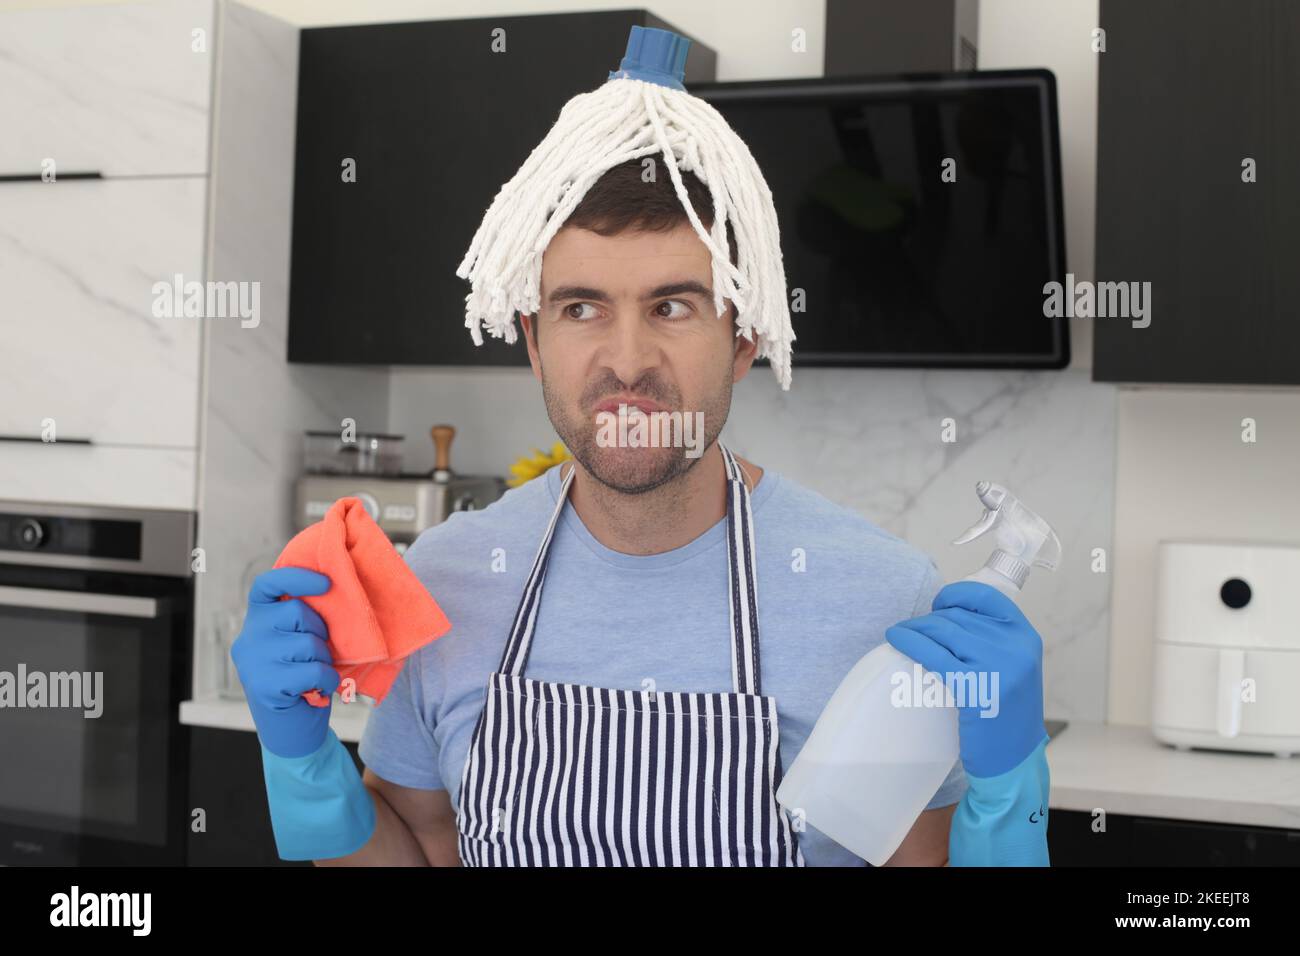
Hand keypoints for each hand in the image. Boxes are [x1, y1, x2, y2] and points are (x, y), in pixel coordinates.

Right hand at [231, 566, 338, 757]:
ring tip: (316, 675)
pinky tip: (320, 690)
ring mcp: (253, 662)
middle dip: (320, 633)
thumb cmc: (304, 681)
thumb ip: (303, 621)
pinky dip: (326, 680)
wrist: (292, 733)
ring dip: (324, 660)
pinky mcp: (264, 685)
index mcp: (256, 621)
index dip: (296, 577)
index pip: (267, 585)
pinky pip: (312, 669)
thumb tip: (334, 593)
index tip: (326, 583)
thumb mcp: (299, 644)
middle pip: (298, 613)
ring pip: (308, 643)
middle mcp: (248, 638)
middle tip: (319, 656)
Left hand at [885, 580, 1047, 777]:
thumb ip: (993, 641)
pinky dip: (910, 642)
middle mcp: (1016, 646)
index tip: (938, 606)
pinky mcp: (975, 687)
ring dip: (915, 629)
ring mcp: (998, 666)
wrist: (1014, 761)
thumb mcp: (1014, 669)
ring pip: (942, 631)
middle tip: (913, 630)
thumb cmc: (1006, 715)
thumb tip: (947, 617)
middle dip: (929, 620)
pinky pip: (933, 653)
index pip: (986, 596)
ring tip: (900, 634)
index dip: (956, 596)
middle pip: (958, 616)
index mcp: (1026, 637)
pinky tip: (896, 639)